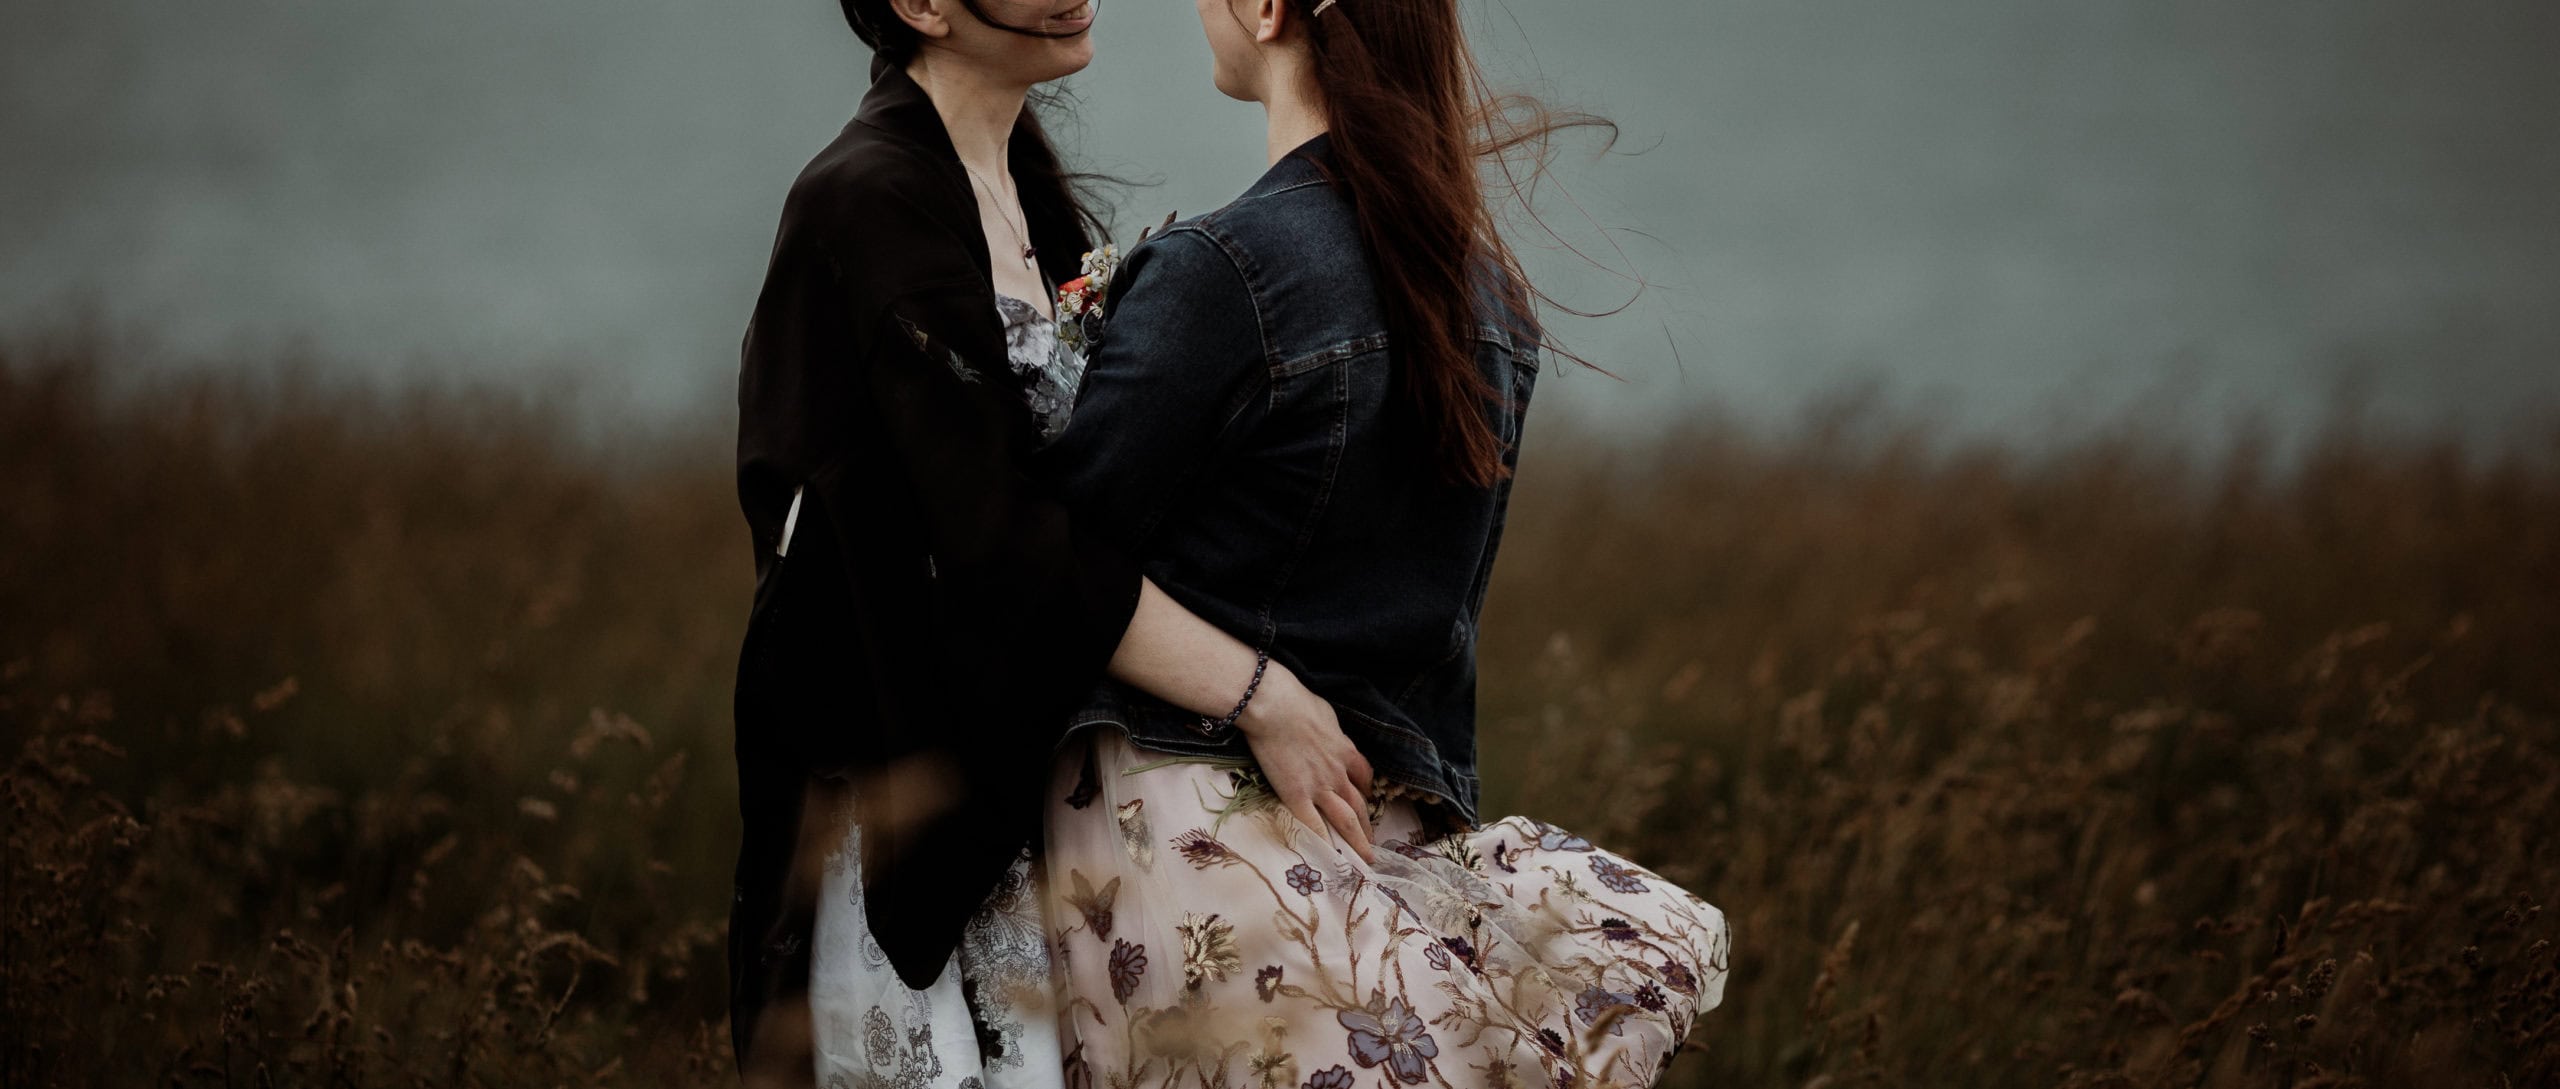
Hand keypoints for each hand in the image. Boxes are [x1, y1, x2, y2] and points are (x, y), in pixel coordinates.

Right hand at [1235, 662, 1376, 863]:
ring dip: (1357, 841)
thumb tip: (1327, 733)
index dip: (1366, 792)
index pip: (1363, 777)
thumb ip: (1330, 731)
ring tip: (1364, 859)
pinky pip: (1313, 825)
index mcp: (1346, 751)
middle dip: (1367, 826)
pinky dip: (1323, 843)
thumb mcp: (1325, 714)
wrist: (1275, 707)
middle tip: (1373, 843)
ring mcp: (1320, 787)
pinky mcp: (1297, 795)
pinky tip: (1329, 858)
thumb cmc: (1297, 703)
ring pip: (1345, 819)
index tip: (1366, 801)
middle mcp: (1338, 773)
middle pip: (1359, 805)